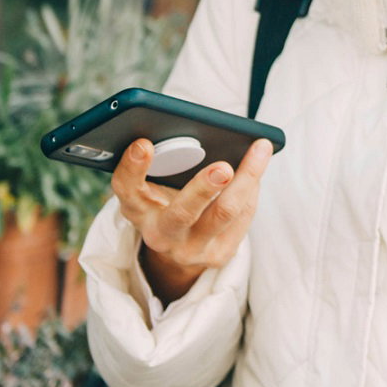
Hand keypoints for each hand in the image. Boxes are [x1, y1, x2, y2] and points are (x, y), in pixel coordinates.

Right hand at [111, 137, 272, 304]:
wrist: (177, 251)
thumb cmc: (166, 202)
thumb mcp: (152, 187)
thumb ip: (163, 162)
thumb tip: (196, 131)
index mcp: (137, 209)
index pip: (127, 189)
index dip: (133, 167)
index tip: (144, 144)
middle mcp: (160, 234)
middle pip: (181, 213)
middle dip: (203, 189)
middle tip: (223, 168)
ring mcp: (191, 249)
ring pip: (224, 213)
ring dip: (246, 178)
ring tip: (260, 150)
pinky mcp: (219, 255)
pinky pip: (242, 217)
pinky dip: (251, 189)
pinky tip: (258, 169)